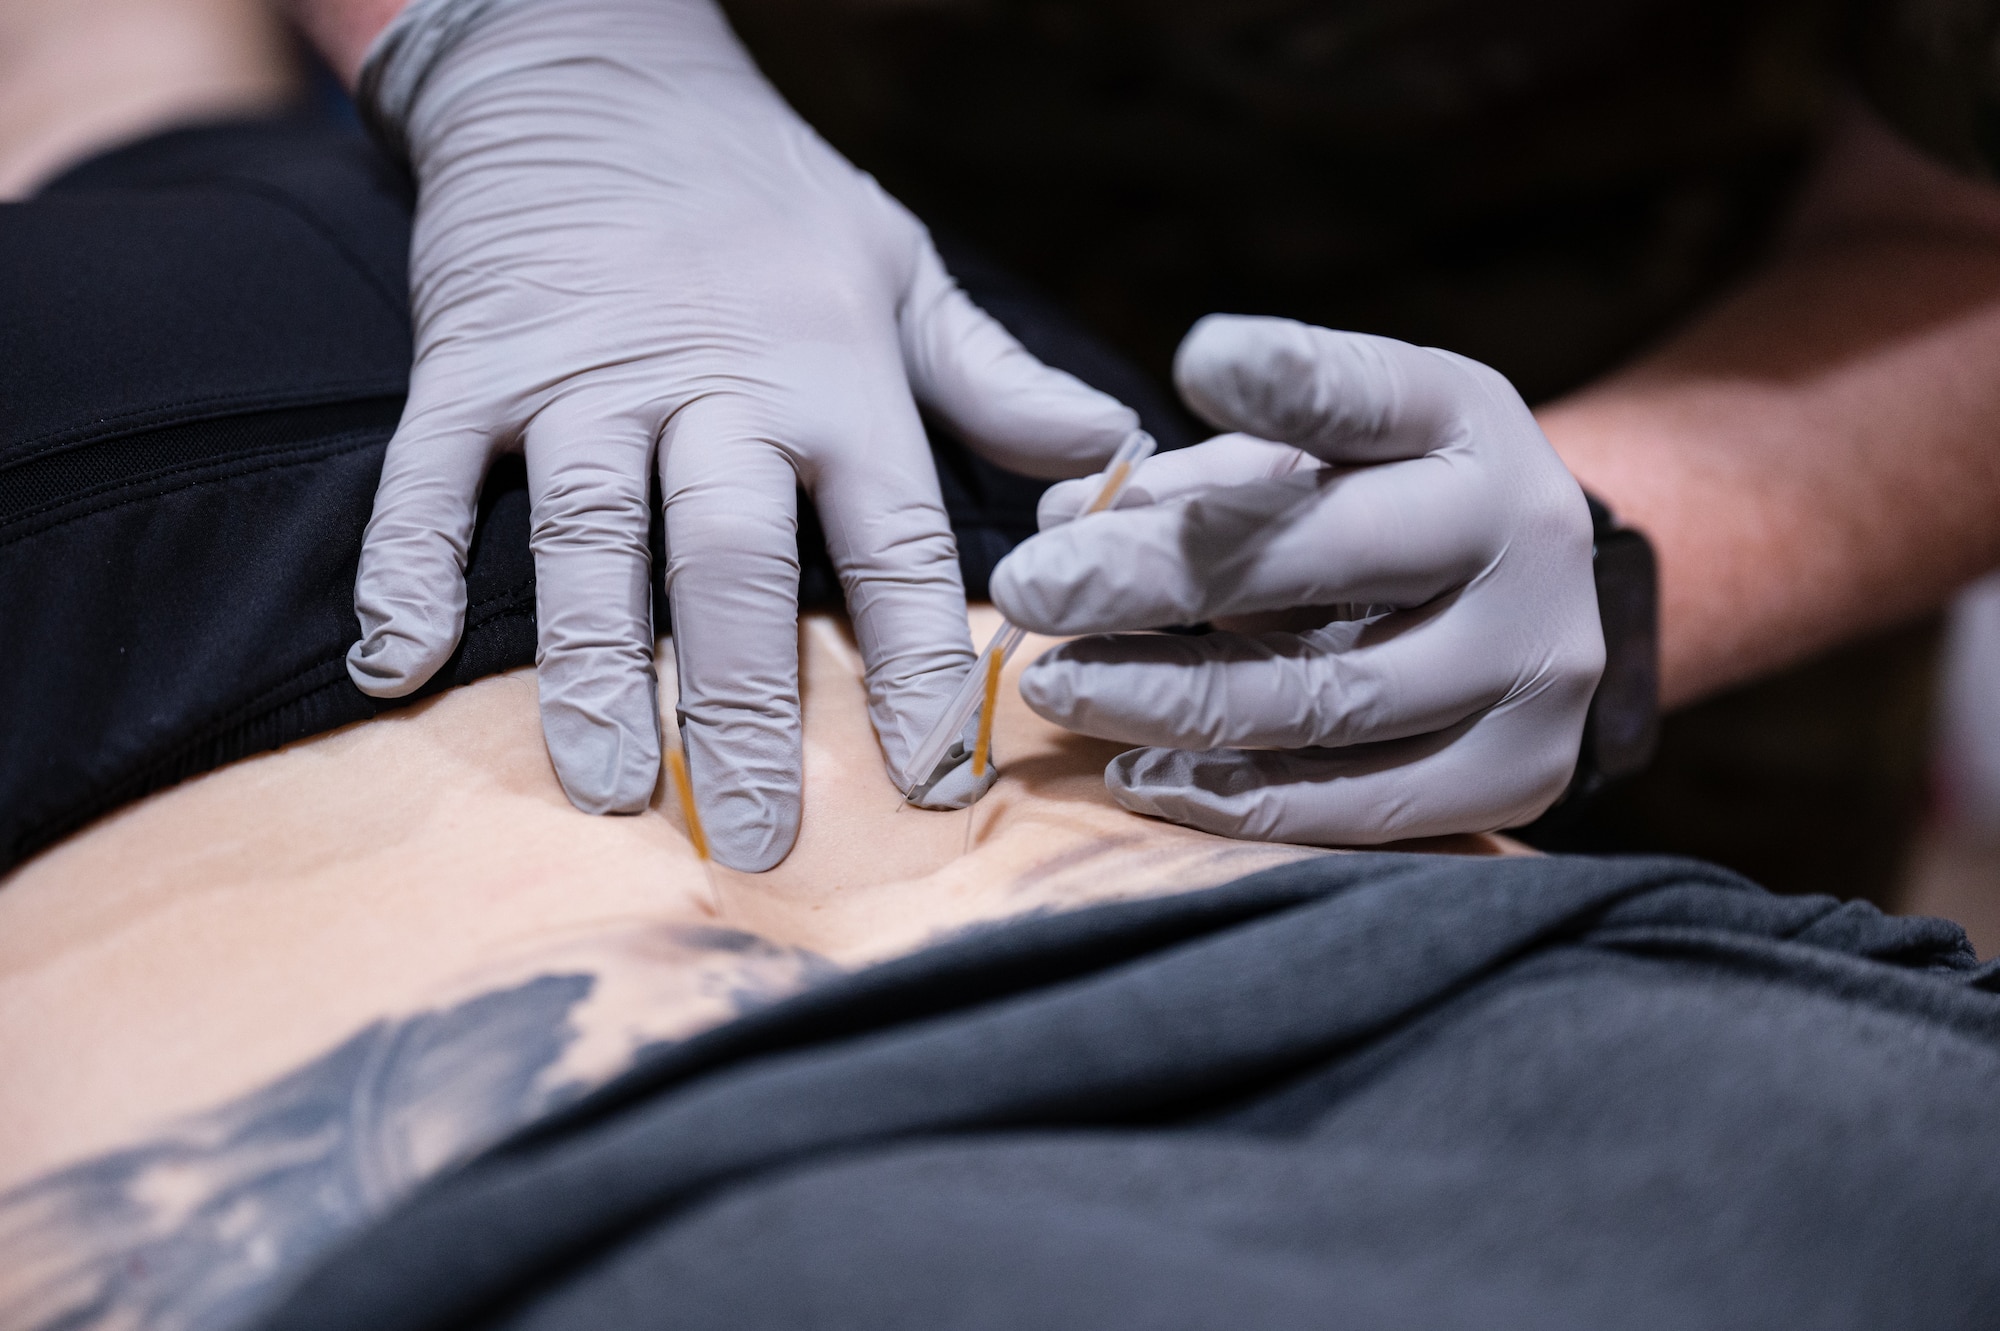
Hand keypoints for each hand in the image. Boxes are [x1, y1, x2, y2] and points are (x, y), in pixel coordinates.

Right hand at [344, 0, 1135, 868]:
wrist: (594, 62)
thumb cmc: (765, 188)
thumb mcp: (900, 267)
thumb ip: (991, 381)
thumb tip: (1112, 455)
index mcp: (832, 379)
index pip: (894, 549)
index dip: (921, 671)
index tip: (936, 781)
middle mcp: (712, 390)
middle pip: (735, 568)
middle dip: (749, 711)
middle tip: (763, 838)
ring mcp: (582, 378)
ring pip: (588, 540)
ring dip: (592, 670)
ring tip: (610, 789)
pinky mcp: (470, 362)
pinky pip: (427, 477)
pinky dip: (404, 567)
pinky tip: (393, 667)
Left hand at [989, 315, 1602, 843]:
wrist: (1522, 609)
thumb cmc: (1378, 510)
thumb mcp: (1310, 458)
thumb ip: (1202, 477)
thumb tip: (1062, 517)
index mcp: (1466, 421)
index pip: (1370, 393)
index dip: (1287, 376)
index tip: (1198, 358)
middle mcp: (1526, 530)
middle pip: (1325, 557)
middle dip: (1153, 574)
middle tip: (1027, 588)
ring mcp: (1536, 660)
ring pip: (1329, 699)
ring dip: (1169, 699)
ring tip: (1056, 688)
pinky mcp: (1522, 771)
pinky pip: (1362, 806)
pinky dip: (1237, 798)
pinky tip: (1138, 776)